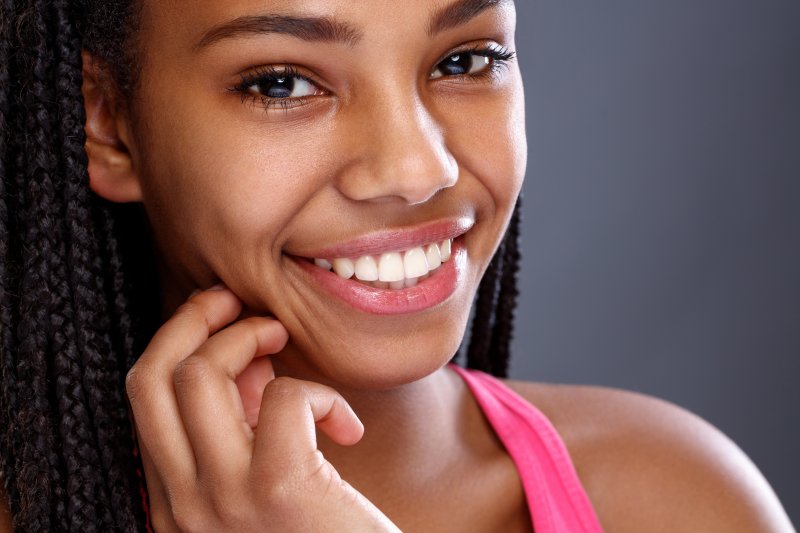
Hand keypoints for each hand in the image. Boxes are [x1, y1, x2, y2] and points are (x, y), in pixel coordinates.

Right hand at [126, 286, 398, 531]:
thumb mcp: (263, 482)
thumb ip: (239, 425)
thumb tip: (243, 356)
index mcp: (172, 502)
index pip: (142, 398)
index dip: (177, 341)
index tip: (220, 318)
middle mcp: (181, 506)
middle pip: (150, 377)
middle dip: (192, 319)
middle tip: (240, 303)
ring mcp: (224, 501)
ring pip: (199, 376)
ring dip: (248, 337)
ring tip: (288, 348)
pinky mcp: (280, 491)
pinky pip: (283, 398)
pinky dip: (319, 394)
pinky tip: (346, 429)